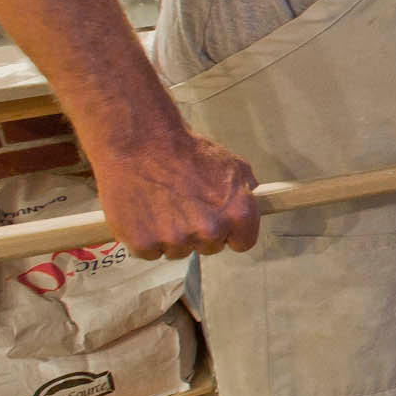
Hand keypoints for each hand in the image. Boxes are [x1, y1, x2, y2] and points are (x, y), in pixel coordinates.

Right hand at [88, 126, 260, 259]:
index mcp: (238, 213)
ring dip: (171, 236)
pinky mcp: (145, 243)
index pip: (242, 242)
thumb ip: (246, 190)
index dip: (230, 232)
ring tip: (162, 205)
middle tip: (184, 206)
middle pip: (209, 248)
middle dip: (199, 232)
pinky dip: (145, 238)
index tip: (219, 222)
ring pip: (178, 251)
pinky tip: (144, 213)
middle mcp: (211, 230)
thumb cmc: (186, 151)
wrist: (142, 142)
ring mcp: (177, 239)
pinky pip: (150, 252)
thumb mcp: (232, 165)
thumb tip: (254, 201)